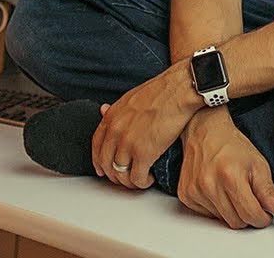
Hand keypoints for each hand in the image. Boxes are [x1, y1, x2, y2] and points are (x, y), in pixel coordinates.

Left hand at [91, 64, 197, 189]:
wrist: (177, 91)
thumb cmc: (160, 92)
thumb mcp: (130, 98)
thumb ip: (115, 110)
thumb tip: (104, 111)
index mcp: (111, 117)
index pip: (96, 145)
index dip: (98, 162)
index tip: (103, 169)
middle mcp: (116, 132)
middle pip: (106, 163)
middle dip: (114, 175)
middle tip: (124, 178)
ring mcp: (128, 144)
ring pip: (120, 174)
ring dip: (129, 182)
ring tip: (140, 179)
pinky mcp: (144, 154)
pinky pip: (137, 178)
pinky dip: (143, 182)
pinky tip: (150, 178)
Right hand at [177, 109, 273, 228]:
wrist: (205, 131)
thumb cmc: (232, 146)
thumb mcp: (259, 165)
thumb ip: (270, 193)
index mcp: (230, 176)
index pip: (251, 215)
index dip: (263, 218)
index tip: (265, 213)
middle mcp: (208, 184)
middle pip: (236, 222)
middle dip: (247, 215)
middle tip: (250, 199)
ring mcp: (194, 190)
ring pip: (222, 220)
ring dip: (231, 211)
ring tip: (232, 190)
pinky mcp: (186, 194)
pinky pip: (207, 215)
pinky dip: (216, 208)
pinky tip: (218, 190)